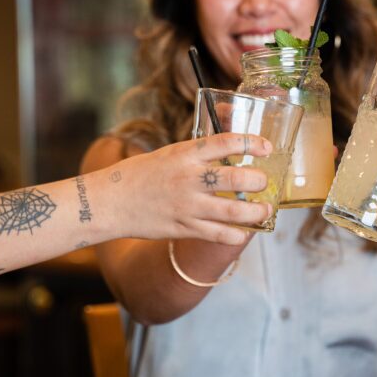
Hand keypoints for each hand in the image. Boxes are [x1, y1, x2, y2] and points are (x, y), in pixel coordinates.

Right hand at [109, 133, 273, 244]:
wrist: (108, 202)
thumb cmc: (138, 175)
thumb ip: (197, 155)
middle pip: (235, 179)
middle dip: (258, 181)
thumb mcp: (168, 154)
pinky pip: (218, 234)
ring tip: (265, 209)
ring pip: (233, 211)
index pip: (226, 142)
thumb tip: (228, 152)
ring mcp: (187, 206)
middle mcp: (189, 179)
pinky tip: (244, 231)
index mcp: (185, 155)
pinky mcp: (183, 228)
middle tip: (264, 182)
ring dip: (256, 211)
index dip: (251, 143)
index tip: (267, 147)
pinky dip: (236, 234)